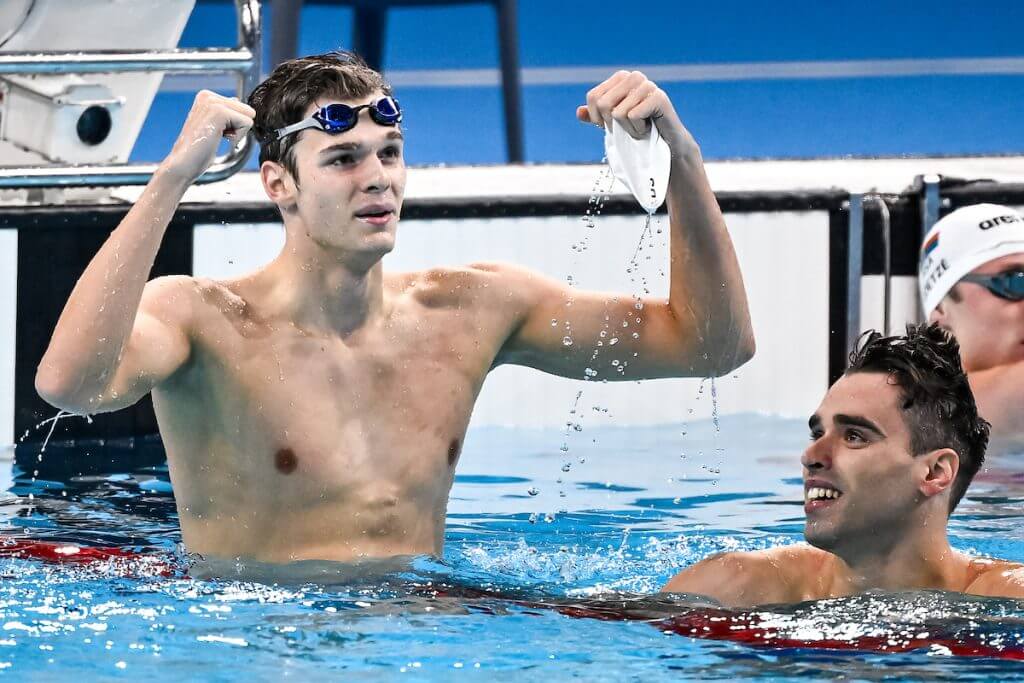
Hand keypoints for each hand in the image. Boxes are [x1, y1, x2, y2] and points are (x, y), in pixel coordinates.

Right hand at [161, 90, 255, 182]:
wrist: (183, 164)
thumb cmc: (197, 152)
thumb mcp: (214, 127)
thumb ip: (226, 112)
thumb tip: (236, 101)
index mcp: (206, 97)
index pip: (242, 108)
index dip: (235, 126)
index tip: (216, 133)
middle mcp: (208, 96)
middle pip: (248, 111)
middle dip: (238, 128)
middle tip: (216, 137)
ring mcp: (213, 102)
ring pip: (249, 116)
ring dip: (237, 133)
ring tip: (216, 138)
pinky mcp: (219, 112)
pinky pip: (247, 122)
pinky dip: (237, 137)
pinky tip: (218, 140)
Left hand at [576, 71, 696, 155]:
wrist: (665, 144)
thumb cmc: (638, 129)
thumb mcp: (612, 123)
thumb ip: (594, 116)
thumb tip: (579, 112)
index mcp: (621, 77)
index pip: (593, 97)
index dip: (597, 118)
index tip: (613, 125)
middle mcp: (634, 76)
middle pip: (603, 104)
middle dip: (613, 124)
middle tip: (629, 126)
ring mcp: (647, 85)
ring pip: (618, 113)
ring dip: (628, 129)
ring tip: (641, 126)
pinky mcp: (658, 97)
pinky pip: (633, 116)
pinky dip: (638, 129)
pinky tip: (649, 127)